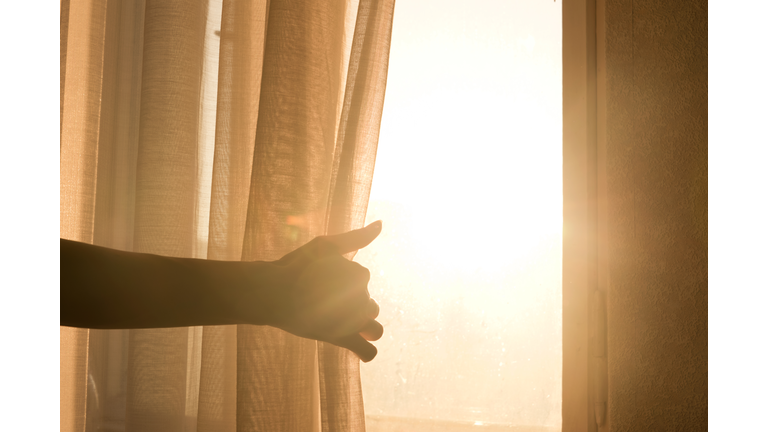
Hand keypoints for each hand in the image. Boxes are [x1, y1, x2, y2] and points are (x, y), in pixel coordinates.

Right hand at [266, 221, 383, 361]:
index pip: (363, 282)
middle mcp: (361, 297)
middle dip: (354, 307)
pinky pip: (367, 351)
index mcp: (359, 275)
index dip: (344, 283)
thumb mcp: (326, 245)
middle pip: (370, 307)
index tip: (322, 284)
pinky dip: (366, 351)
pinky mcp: (341, 339)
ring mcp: (352, 320)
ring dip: (364, 328)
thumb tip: (380, 224)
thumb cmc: (296, 266)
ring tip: (338, 323)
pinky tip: (359, 347)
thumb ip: (355, 238)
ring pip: (375, 329)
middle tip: (324, 304)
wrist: (271, 292)